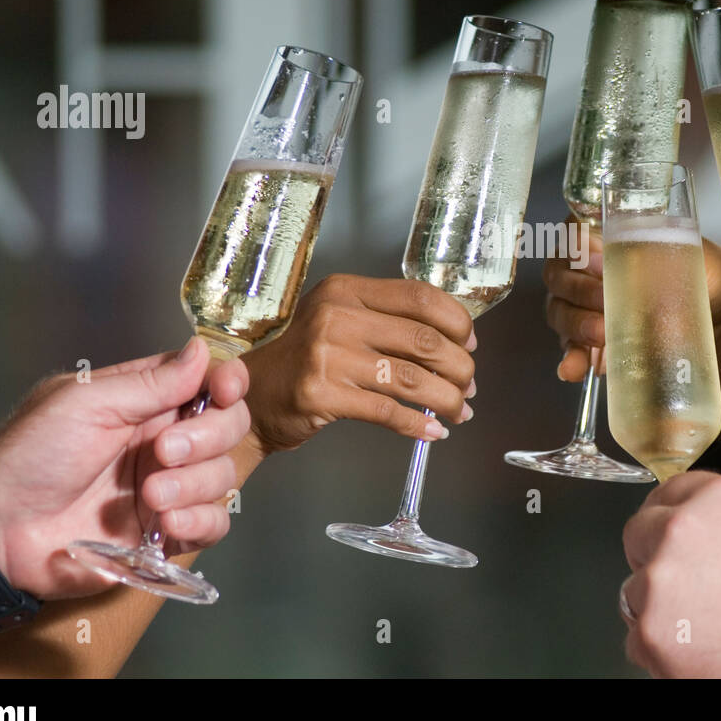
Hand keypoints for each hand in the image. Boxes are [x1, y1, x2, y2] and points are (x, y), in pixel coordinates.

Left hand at [0, 337, 250, 598]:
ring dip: (195, 485)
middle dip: (207, 437)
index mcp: (146, 400)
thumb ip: (150, 383)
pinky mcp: (167, 533)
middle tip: (163, 452)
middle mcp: (166, 439)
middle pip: (229, 426)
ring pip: (224, 475)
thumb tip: (201, 350)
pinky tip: (167, 525)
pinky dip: (199, 522)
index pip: (208, 380)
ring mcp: (169, 486)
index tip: (223, 391)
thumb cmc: (31, 455)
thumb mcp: (85, 404)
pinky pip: (213, 524)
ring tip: (149, 498)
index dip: (227, 381)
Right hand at [241, 274, 475, 454]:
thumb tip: (456, 343)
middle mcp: (337, 316)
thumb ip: (387, 321)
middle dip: (459, 366)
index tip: (470, 343)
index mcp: (346, 290)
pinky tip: (434, 430)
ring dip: (446, 397)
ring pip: (411, 378)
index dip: (456, 322)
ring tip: (459, 409)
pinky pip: (388, 411)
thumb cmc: (304, 359)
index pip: (420, 297)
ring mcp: (327, 355)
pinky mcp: (322, 394)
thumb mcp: (339, 320)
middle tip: (469, 384)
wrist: (251, 396)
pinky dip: (418, 423)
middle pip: (423, 339)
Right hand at [543, 217, 720, 436]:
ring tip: (601, 335)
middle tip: (603, 300)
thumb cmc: (707, 277)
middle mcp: (589, 271)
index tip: (597, 261)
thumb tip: (647, 264)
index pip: (574, 232)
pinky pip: (571, 352)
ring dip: (575, 324)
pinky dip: (571, 360)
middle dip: (577, 289)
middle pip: (559, 274)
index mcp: (611, 236)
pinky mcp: (593, 345)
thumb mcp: (695, 256)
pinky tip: (573, 369)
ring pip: (560, 311)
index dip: (577, 245)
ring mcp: (586, 309)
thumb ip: (667, 253)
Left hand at [620, 471, 720, 676]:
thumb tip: (702, 535)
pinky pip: (638, 638)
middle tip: (684, 585)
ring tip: (709, 626)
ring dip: (659, 607)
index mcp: (715, 498)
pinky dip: (660, 648)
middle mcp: (679, 530)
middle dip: (652, 556)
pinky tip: (701, 651)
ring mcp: (659, 582)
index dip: (667, 514)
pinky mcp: (652, 632)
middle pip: (639, 534)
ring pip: (636, 591)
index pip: (668, 491)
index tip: (665, 529)